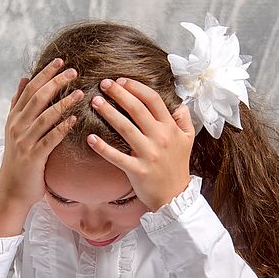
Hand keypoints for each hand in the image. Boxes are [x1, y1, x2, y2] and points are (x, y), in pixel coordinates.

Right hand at [0, 59, 82, 206]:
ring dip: (63, 103)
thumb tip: (24, 78)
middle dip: (56, 82)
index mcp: (14, 118)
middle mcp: (17, 126)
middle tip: (74, 71)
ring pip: (45, 116)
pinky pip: (49, 139)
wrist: (11, 190)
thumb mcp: (14, 129)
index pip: (30, 89)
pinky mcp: (33, 157)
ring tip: (80, 93)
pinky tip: (75, 120)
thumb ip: (19, 104)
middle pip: (37, 98)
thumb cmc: (18, 160)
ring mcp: (24, 142)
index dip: (45, 74)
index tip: (60, 61)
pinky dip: (62, 128)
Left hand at [87, 78, 194, 211]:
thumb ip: (184, 119)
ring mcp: (149, 154)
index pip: (153, 100)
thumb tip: (179, 104)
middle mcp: (160, 138)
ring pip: (125, 128)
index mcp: (170, 128)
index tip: (121, 81)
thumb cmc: (178, 166)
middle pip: (137, 109)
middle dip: (119, 94)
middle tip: (104, 84)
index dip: (136, 88)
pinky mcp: (138, 171)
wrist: (176, 196)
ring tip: (95, 102)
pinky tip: (90, 138)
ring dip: (108, 113)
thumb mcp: (188, 140)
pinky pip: (117, 157)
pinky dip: (103, 148)